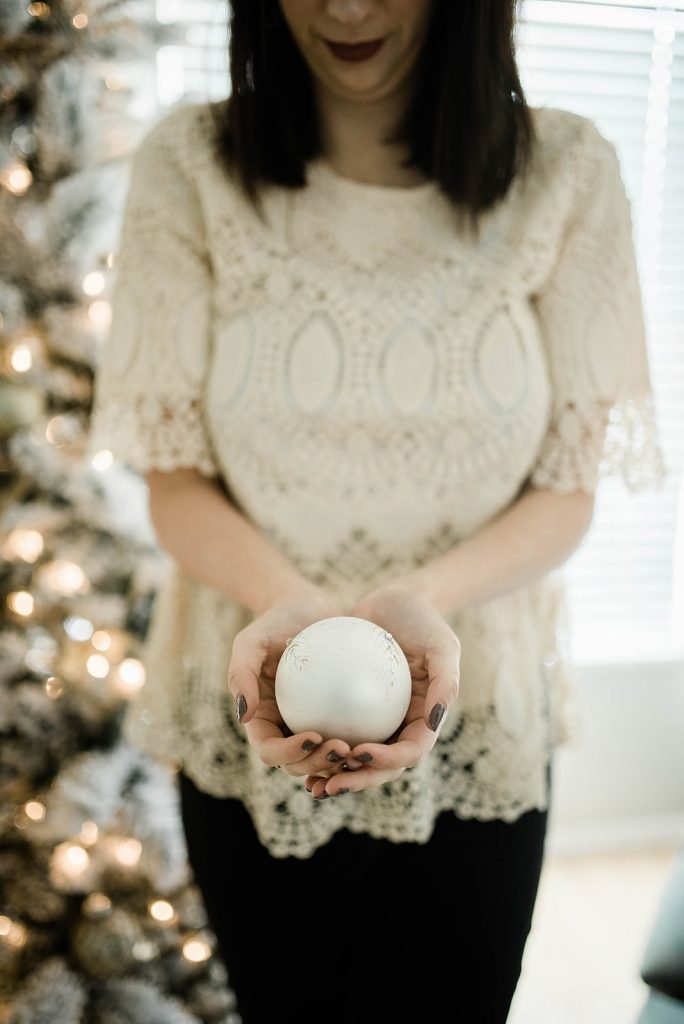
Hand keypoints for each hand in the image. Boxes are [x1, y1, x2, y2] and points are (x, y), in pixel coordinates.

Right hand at [228, 587, 356, 778]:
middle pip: (299, 763)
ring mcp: (312, 725)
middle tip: (343, 748)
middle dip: (318, 765)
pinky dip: (363, 742)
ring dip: (343, 764)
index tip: (313, 736)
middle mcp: (286, 729)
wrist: (308, 607)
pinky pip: (351, 734)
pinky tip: (383, 736)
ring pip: (326, 758)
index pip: (270, 750)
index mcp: (262, 719)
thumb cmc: (275, 621)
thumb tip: (243, 716)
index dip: (288, 754)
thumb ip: (241, 674)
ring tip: (363, 749)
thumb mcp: (251, 641)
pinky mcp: (338, 717)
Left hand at [306, 583, 460, 798]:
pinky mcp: (350, 711)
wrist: (393, 601)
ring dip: (334, 776)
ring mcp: (374, 722)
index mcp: (424, 721)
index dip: (388, 762)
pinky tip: (293, 748)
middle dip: (356, 783)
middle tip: (329, 785)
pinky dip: (317, 746)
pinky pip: (333, 731)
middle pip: (379, 766)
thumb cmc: (423, 620)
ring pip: (354, 759)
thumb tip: (435, 721)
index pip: (409, 752)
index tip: (361, 753)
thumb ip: (447, 681)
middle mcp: (399, 727)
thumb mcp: (443, 644)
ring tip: (311, 784)